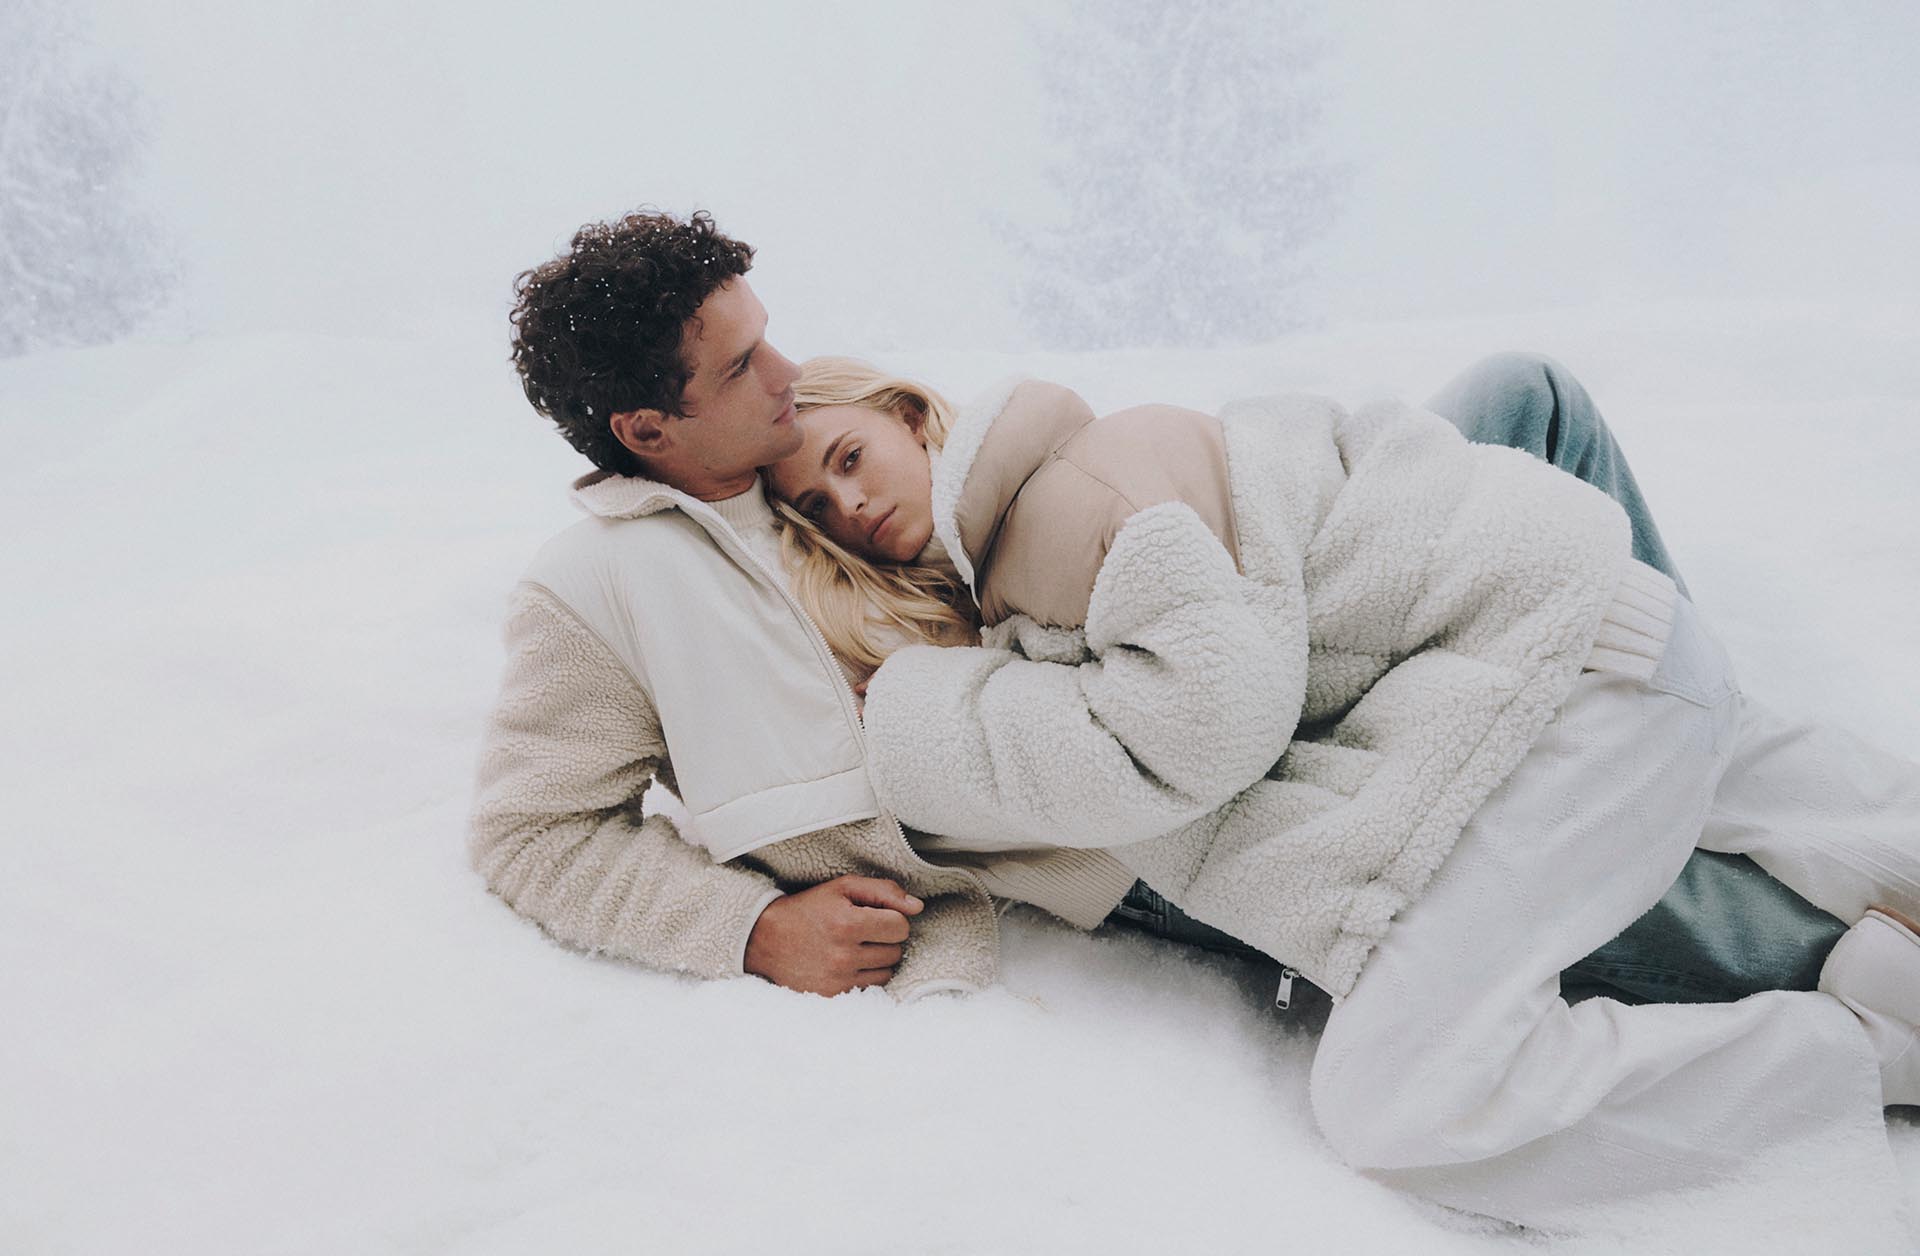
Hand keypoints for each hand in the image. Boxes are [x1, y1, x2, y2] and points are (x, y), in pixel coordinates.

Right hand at [744, 875, 923, 995]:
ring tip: (854, 947)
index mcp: (847, 923)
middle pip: (896, 951)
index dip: (891, 918)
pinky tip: (849, 964)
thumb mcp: (842, 887)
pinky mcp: (832, 996)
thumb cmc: (809, 908)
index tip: (874, 916)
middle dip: (884, 939)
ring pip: (887, 972)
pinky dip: (865, 976)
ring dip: (878, 959)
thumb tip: (918, 907)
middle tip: (861, 931)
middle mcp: (843, 955)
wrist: (766, 938)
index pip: (901, 927)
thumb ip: (884, 891)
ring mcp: (838, 979)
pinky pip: (871, 988)